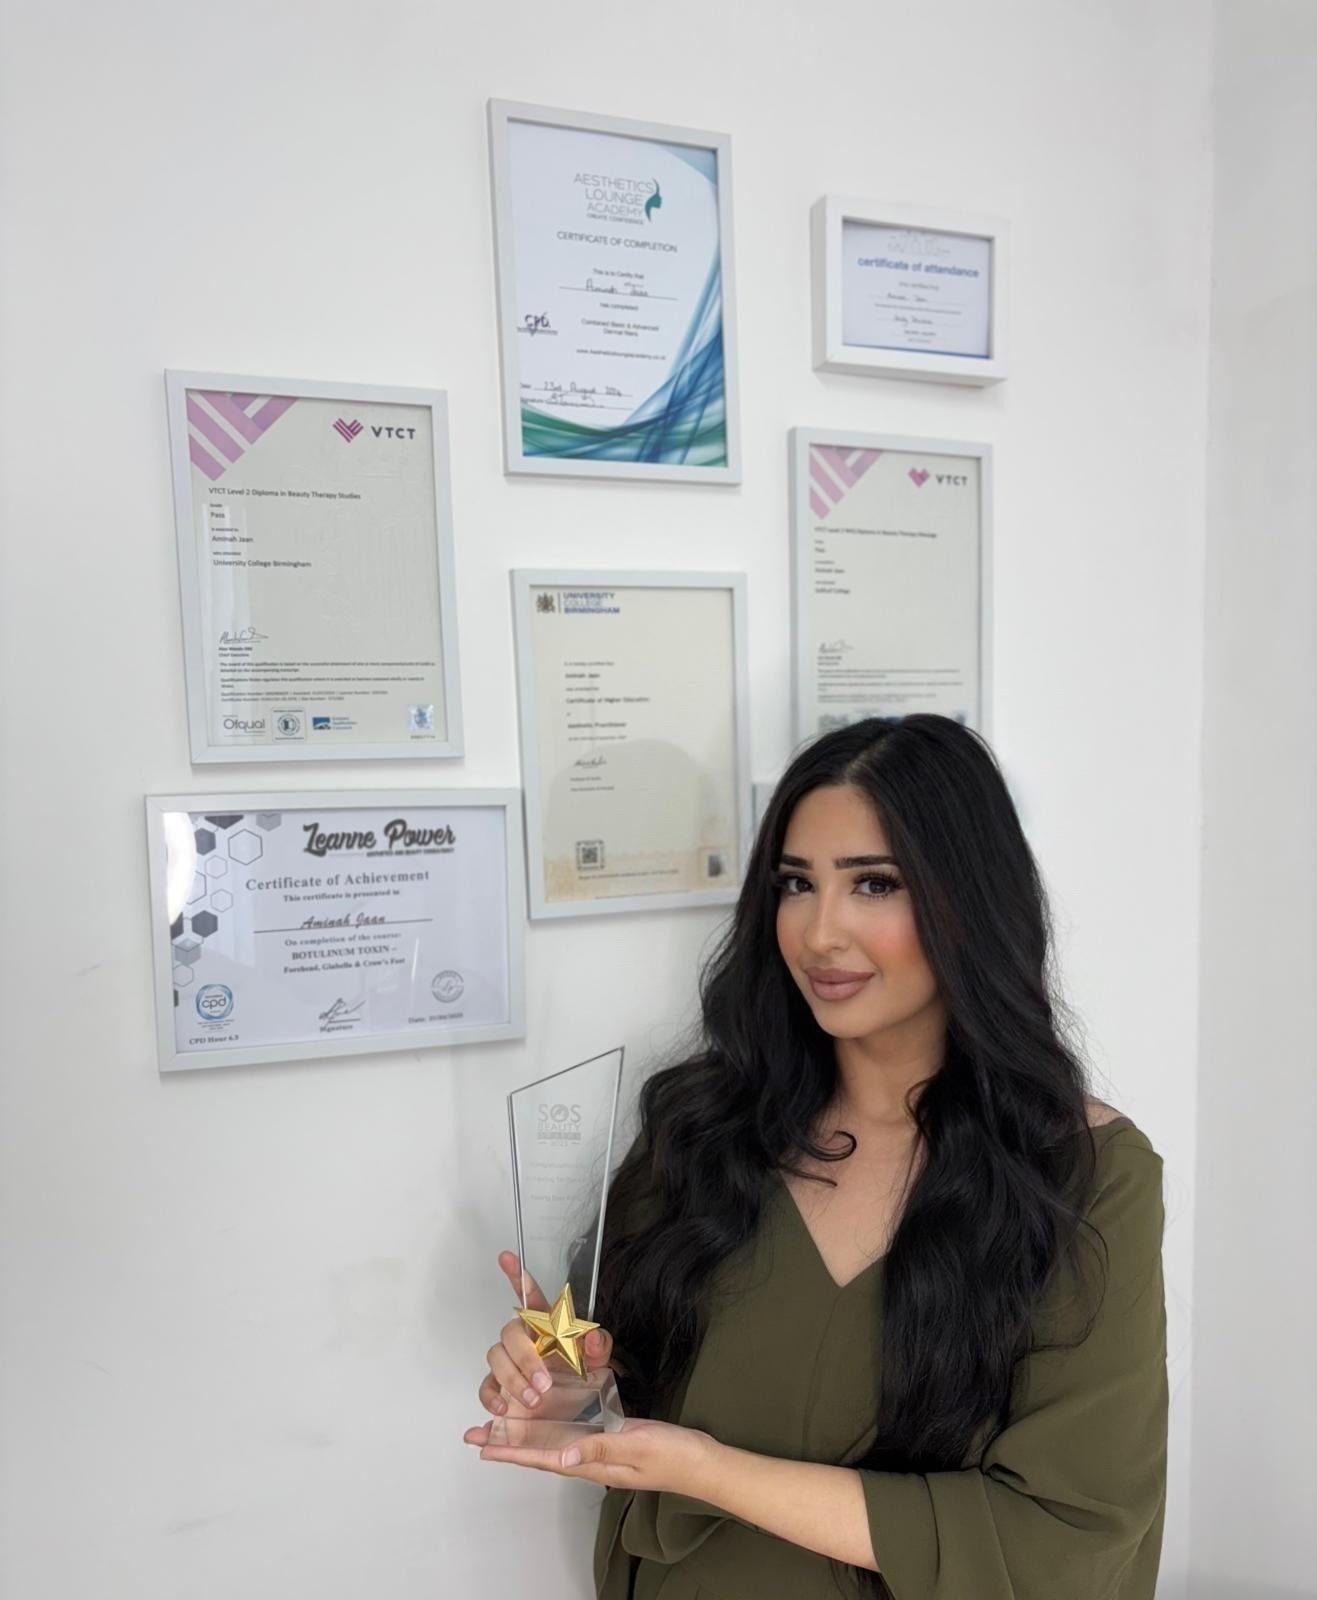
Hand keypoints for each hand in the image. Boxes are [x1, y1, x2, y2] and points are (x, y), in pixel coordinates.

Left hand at [464, 1412, 720, 1494]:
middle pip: (540, 1452)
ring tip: (497, 1429)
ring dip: (524, 1436)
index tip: (482, 1444)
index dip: (512, 1450)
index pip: (543, 1457)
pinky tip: (543, 1422)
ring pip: (553, 1443)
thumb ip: (600, 1448)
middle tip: (476, 1435)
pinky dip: (551, 1429)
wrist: (701, 1461)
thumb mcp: (637, 1447)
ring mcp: (600, 1450)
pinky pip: (572, 1434)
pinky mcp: (611, 1439)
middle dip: (508, 1443)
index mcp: (592, 1462)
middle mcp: (590, 1458)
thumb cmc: (672, 1454)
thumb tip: (562, 1455)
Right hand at [472, 1249, 617, 1420]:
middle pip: (510, 1331)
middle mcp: (525, 1342)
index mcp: (547, 1328)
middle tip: (544, 1382)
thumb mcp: (597, 1364)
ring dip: (513, 1378)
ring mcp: (510, 1365)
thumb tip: (592, 1336)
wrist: (568, 1418)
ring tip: (533, 1399)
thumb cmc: (579, 1384)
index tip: (507, 1258)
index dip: (517, 1277)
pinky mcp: (500, 1390)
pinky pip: (485, 1386)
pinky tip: (502, 1408)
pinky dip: (490, 1397)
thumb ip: (599, 1347)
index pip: (531, 1297)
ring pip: (496, 1357)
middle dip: (525, 1357)